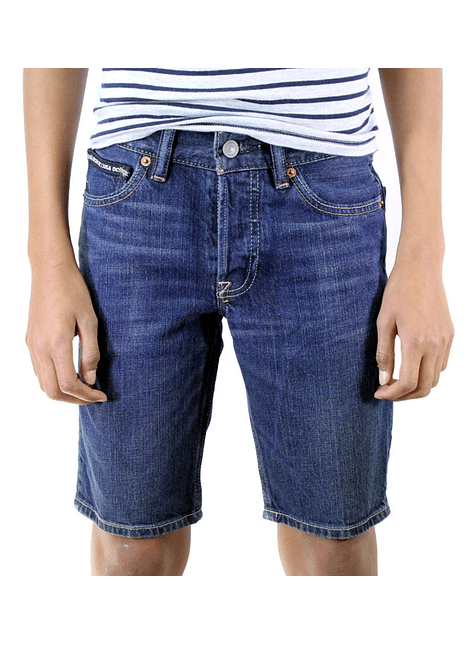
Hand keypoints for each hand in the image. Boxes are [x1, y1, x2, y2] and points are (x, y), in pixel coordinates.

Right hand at [25, 260, 107, 403]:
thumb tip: (90, 380)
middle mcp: (39, 348)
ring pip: (42, 383)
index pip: (68, 384)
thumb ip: (90, 352)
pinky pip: (39, 370)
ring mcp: (31, 345)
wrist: (49, 270)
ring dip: (62, 392)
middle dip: (74, 400)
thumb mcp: (90, 320)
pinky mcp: (29, 340)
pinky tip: (70, 373)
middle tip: (93, 397)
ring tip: (84, 388)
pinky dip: (53, 380)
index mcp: (56, 344)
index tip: (102, 396)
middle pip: (52, 391)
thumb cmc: (73, 291)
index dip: (86, 395)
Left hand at [374, 261, 453, 400]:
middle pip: (424, 387)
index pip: (407, 382)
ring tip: (397, 381)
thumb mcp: (383, 322)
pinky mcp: (450, 335)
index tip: (378, 393)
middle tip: (387, 392)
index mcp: (416, 342)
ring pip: (435, 378)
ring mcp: (446, 340)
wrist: (421, 268)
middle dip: (405, 396)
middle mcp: (435, 344)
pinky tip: (412, 366)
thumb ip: (384, 354)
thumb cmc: (398, 292)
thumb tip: (383, 380)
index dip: (391, 394)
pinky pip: (441, 364)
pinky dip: (427, 372)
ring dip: (417, 386)